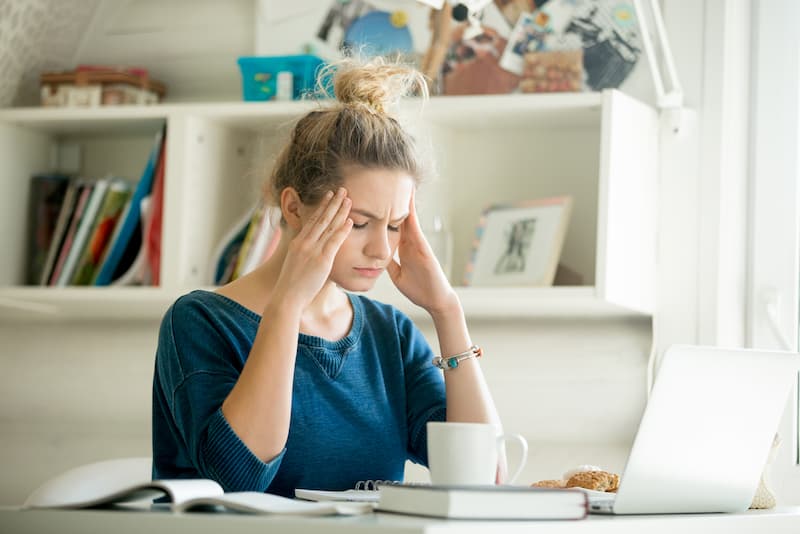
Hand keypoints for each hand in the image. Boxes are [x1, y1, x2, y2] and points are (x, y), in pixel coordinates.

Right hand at [274, 188, 352, 310]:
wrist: (286, 298)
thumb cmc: (291, 287)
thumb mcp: (296, 265)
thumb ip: (304, 256)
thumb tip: (312, 254)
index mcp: (297, 243)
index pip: (312, 220)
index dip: (322, 207)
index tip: (329, 196)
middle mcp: (304, 243)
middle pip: (321, 218)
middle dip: (332, 202)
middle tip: (342, 189)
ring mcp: (312, 250)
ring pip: (328, 226)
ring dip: (340, 211)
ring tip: (348, 198)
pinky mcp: (321, 260)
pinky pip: (334, 241)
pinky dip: (343, 229)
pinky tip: (350, 220)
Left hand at [386, 190, 456, 314]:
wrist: (436, 301)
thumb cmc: (419, 289)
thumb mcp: (397, 274)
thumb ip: (390, 263)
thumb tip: (378, 255)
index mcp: (404, 248)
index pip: (392, 226)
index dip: (384, 213)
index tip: (375, 199)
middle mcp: (411, 241)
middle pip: (400, 216)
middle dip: (394, 200)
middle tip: (386, 179)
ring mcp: (418, 241)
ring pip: (407, 216)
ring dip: (403, 199)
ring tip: (397, 180)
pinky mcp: (423, 245)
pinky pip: (414, 225)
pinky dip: (411, 212)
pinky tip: (407, 199)